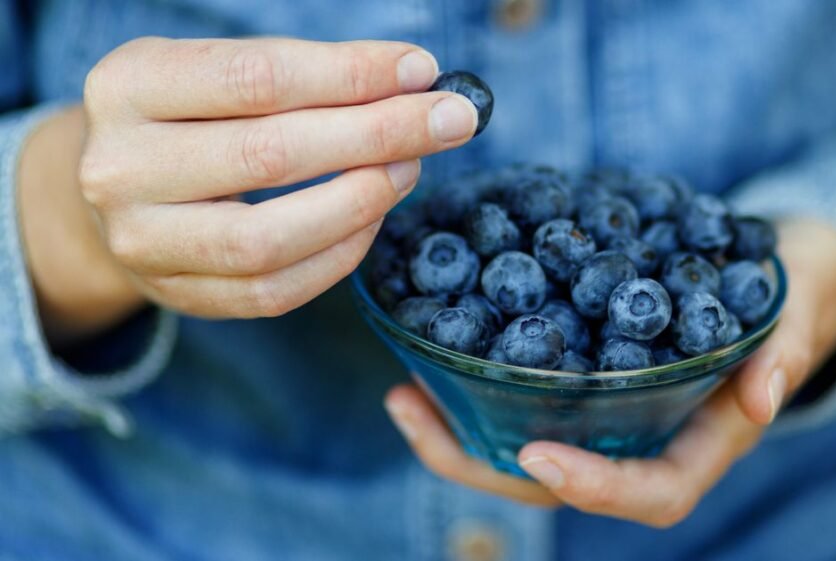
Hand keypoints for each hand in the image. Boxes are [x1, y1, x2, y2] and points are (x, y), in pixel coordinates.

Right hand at [19, 37, 477, 341]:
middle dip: (378, 134)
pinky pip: (275, 290)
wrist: (121, 189)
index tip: (422, 71)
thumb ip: (308, 76)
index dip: (351, 75)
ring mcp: (142, 242)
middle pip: (271, 155)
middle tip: (448, 121)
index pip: (258, 78)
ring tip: (409, 168)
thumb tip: (416, 82)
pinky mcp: (178, 294)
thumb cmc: (191, 117)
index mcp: (128, 86)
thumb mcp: (223, 73)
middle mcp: (120, 168)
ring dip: (361, 201)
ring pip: (270, 238)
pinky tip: (374, 216)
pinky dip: (340, 254)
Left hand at [384, 219, 835, 526]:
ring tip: (401, 395)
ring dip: (460, 434)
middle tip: (416, 414)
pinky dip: (474, 391)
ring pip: (528, 452)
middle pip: (560, 486)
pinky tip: (429, 359)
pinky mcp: (584, 386)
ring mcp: (609, 420)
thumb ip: (785, 352)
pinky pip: (524, 404)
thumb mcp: (796, 313)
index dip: (593, 488)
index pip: (649, 495)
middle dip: (485, 465)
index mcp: (699, 446)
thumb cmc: (789, 295)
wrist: (772, 274)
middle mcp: (644, 444)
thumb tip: (768, 398)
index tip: (538, 457)